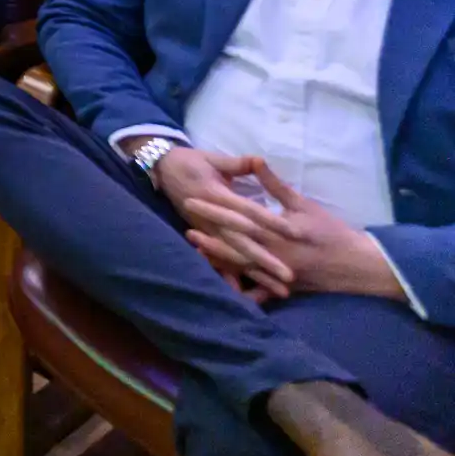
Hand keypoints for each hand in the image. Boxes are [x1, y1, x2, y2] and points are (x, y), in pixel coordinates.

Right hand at [151, 147, 275, 295]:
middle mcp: (212, 219)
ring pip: (235, 258)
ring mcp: (207, 231)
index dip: (271, 221)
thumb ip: (237, 164)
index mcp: (216, 196)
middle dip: (267, 261)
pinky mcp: (205, 237)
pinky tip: (252, 295)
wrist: (161, 170)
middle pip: (243, 243)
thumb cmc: (189, 162)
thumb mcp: (212, 159)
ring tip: (280, 291)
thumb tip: (258, 160)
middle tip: (289, 277)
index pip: (248, 211)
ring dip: (257, 275)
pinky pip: (223, 262)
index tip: (294, 233)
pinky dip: (236, 279)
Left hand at [176, 159, 409, 301]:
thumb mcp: (302, 204)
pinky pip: (258, 289)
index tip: (191, 201)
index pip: (238, 217)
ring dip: (218, 259)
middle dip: (209, 236)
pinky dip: (242, 288)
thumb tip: (257, 160)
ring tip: (197, 251)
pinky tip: (224, 284)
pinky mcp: (284, 286)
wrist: (357, 263)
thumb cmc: (330, 230)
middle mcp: (274, 253)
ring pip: (241, 266)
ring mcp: (278, 272)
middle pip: (234, 243)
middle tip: (186, 229)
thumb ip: (275, 186)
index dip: (213, 209)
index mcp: (277, 230)